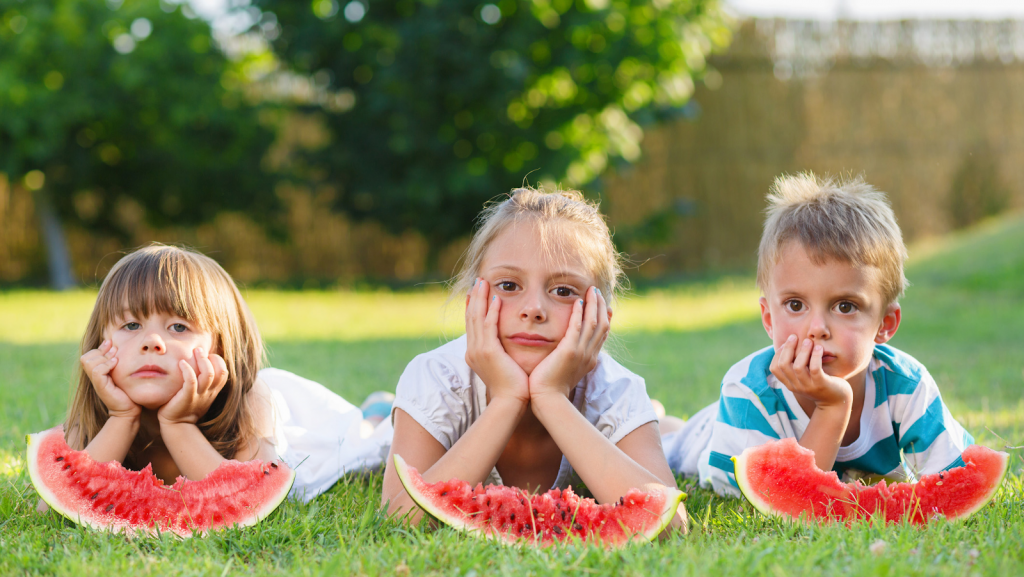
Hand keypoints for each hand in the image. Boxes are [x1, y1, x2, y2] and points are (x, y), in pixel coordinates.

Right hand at [80, 340, 138, 418]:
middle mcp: (93, 378)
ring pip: (89, 362)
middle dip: (100, 351)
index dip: (99, 348)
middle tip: (114, 350)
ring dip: (104, 356)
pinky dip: (107, 364)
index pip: (88, 355)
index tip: (111, 343)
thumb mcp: (120, 372)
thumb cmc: (127, 391)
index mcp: (96, 373)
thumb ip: (114, 361)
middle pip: (85, 357)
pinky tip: (116, 363)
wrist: (129, 409)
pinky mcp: (101, 387)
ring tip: (116, 358)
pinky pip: (97, 371)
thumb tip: (113, 344)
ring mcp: (96, 382)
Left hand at [157, 347, 228, 425]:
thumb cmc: (184, 406)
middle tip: (198, 349)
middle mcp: (208, 392)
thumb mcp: (198, 394)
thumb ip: (201, 381)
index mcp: (212, 391)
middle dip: (210, 358)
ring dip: (202, 360)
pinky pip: (191, 382)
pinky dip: (188, 370)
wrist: (176, 425)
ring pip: (208, 375)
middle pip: (218, 372)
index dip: (218, 361)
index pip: (224, 373)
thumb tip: (199, 363)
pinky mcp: (186, 398)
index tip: (206, 355)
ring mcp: (199, 395)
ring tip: (194, 351)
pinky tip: (181, 363)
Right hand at [464, 278, 529, 403]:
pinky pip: (488, 326)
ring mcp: (478, 350)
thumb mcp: (501, 366)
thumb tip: (505, 347)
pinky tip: (496, 299)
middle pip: (470, 317)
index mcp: (474, 353)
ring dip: (480, 298)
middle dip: (474, 297)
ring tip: (484, 282)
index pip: (471, 324)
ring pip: (476, 317)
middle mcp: (472, 350)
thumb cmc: (511, 387)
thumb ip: (500, 353)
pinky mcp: (488, 351)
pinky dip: (491, 311)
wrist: (510, 402)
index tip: (476, 292)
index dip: (473, 306)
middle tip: (479, 281)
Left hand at [529, 286, 608, 402]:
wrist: (547, 400)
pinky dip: (579, 313)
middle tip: (597, 292)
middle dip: (600, 306)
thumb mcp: (566, 371)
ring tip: (590, 291)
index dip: (604, 318)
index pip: (602, 335)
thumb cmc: (551, 388)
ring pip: (593, 323)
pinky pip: (577, 327)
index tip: (604, 305)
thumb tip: (567, 351)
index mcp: (590, 359)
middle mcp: (589, 355)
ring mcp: (581, 352)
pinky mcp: (569, 351)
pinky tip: (577, 301)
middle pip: (602, 325)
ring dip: (593, 305)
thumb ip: (569, 359)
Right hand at [770, 335, 851, 408]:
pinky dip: (815, 356)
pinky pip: (815, 369)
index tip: (786, 343)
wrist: (837, 402)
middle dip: (788, 348)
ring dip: (802, 351)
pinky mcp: (821, 384)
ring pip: (798, 367)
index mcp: (789, 384)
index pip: (775, 368)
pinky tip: (819, 348)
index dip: (778, 354)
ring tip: (808, 341)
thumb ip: (796, 366)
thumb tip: (789, 345)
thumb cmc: (820, 384)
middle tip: (795, 337)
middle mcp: (796, 386)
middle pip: (783, 365)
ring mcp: (808, 386)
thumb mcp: (804, 377)